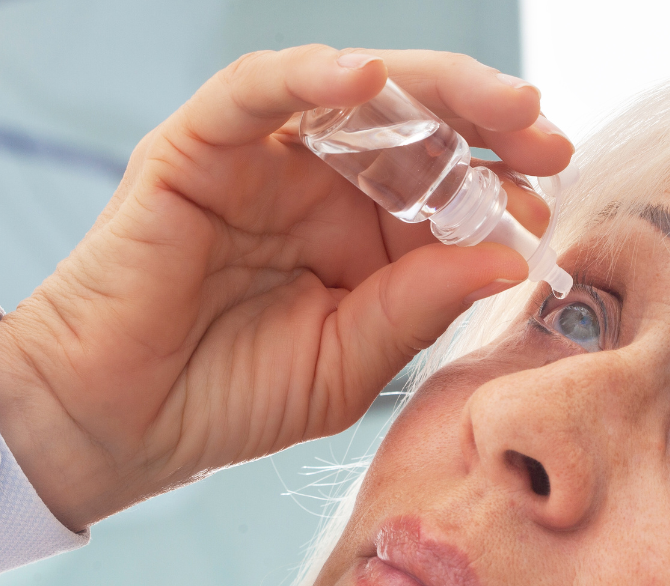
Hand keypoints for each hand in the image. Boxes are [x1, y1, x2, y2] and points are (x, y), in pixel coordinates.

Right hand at [0, 46, 570, 530]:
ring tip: (499, 104)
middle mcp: (322, 186)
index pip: (447, 186)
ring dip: (431, 89)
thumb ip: (418, 306)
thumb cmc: (231, 399)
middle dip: (488, 121)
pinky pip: (253, 93)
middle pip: (418, 125)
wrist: (119, 425)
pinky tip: (363, 79)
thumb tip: (509, 259)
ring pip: (353, 94)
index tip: (549, 205)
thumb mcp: (349, 362)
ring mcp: (262, 160)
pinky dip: (305, 76)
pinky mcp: (197, 150)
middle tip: (545, 134)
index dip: (502, 184)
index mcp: (365, 236)